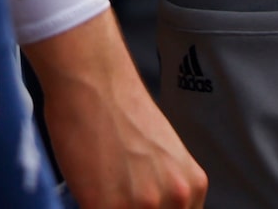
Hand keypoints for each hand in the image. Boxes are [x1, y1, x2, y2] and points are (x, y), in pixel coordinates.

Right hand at [28, 12, 207, 208]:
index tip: (135, 205)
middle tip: (117, 198)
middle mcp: (175, 198)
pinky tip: (85, 192)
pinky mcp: (104, 206)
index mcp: (192, 186)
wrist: (94, 81)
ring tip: (99, 191)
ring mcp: (141, 205)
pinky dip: (87, 207)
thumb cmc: (123, 111)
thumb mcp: (162, 157)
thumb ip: (163, 189)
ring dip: (110, 208)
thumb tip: (151, 207)